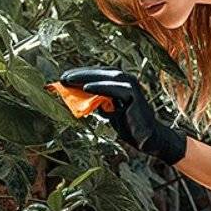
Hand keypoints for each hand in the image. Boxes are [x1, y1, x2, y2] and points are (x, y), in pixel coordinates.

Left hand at [58, 66, 187, 165]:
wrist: (148, 138)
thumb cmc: (129, 125)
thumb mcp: (108, 111)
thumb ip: (97, 103)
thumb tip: (78, 99)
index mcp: (120, 83)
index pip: (97, 74)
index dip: (80, 74)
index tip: (63, 78)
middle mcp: (126, 80)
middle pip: (100, 72)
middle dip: (80, 74)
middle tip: (62, 77)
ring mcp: (131, 86)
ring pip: (105, 77)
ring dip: (86, 77)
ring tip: (69, 80)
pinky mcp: (134, 94)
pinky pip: (114, 89)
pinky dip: (100, 87)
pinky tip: (86, 87)